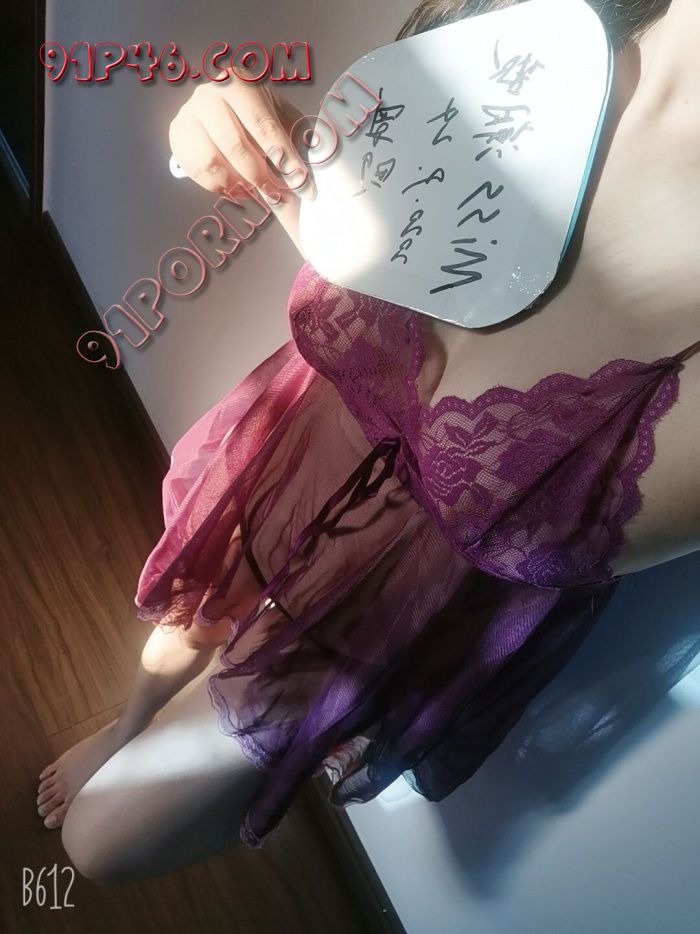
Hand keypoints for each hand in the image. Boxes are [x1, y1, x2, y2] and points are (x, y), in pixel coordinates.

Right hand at [168, 64, 315, 204]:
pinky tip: (236, 188)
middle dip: (261, 177)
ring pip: (213, 162)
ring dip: (238, 184)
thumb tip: (323, 155)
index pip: (262, 124)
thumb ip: (299, 134)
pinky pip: (198, 173)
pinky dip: (220, 187)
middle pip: (236, 146)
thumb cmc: (258, 114)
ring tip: (256, 193)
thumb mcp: (281, 115)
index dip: (282, 155)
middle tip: (278, 196)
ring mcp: (189, 114)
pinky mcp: (177, 136)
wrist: (219, 108)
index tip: (299, 179)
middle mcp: (210, 93)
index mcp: (240, 82)